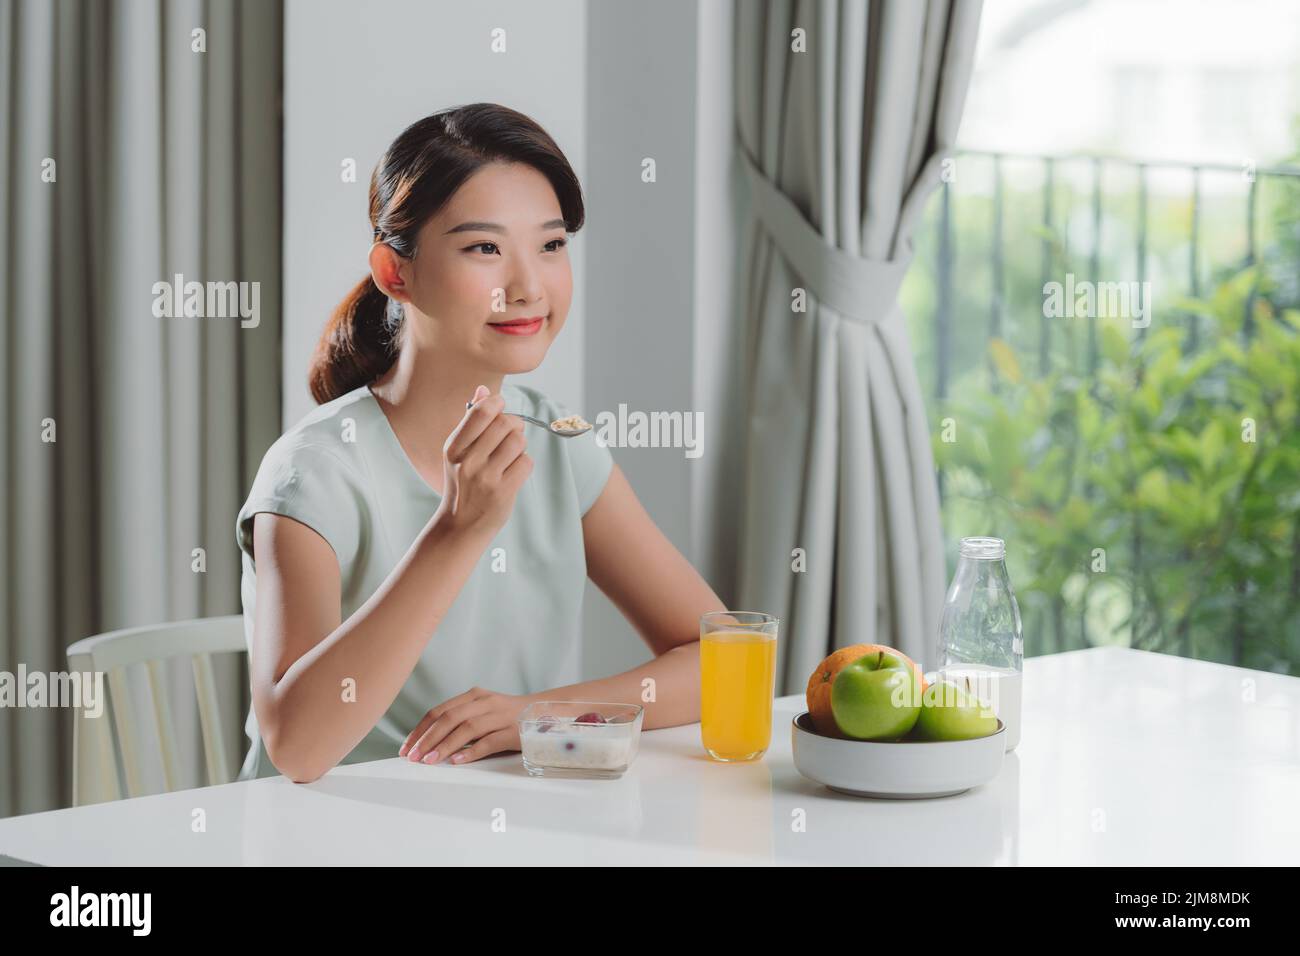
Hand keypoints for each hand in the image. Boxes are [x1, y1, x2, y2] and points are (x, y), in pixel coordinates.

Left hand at [399, 687, 532, 764]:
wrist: (546, 713)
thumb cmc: (508, 716)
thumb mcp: (483, 710)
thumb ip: (460, 720)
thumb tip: (427, 743)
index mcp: (474, 696)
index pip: (440, 710)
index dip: (420, 729)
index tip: (407, 747)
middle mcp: (485, 702)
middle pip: (449, 718)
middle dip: (427, 738)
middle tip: (413, 756)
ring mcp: (500, 716)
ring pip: (466, 729)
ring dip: (444, 746)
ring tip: (429, 760)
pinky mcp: (513, 731)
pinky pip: (488, 742)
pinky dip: (471, 752)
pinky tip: (457, 761)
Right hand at [435, 385, 532, 537]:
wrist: (460, 525)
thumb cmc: (462, 483)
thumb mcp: (458, 452)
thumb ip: (470, 421)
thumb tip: (483, 389)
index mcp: (454, 448)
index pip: (482, 411)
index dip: (498, 403)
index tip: (500, 408)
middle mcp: (469, 461)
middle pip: (505, 423)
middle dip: (513, 424)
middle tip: (511, 433)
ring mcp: (487, 478)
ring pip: (518, 441)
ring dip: (520, 444)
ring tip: (511, 453)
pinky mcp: (504, 492)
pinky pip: (526, 462)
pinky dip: (524, 463)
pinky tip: (514, 471)